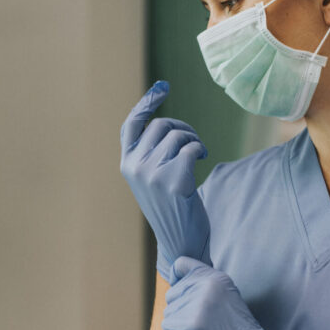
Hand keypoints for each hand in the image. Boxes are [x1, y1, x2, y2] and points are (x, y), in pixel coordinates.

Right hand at [120, 81, 211, 282]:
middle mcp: (135, 167)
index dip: (146, 104)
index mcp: (126, 164)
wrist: (181, 242)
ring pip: (177, 135)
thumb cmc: (171, 207)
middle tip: (194, 142)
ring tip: (198, 154)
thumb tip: (165, 122)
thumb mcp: (151, 178)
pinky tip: (202, 160)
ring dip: (193, 140)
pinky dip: (199, 149)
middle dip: (182, 127)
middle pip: (161, 125)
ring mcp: (152, 174)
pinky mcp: (173, 180)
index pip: (131, 125)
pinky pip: (191, 147)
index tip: (163, 87)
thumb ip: (149, 153)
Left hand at [162, 257, 293, 329]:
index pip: (180, 264)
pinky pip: (168, 328)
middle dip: (180, 312)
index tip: (181, 294)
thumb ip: (202, 287)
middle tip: (200, 324)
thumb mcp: (225, 296)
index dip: (176, 278)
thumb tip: (173, 285)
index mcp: (215, 276)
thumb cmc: (236, 329)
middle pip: (172, 294)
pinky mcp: (191, 324)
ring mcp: (198, 304)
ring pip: (169, 313)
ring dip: (179, 327)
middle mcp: (206, 285)